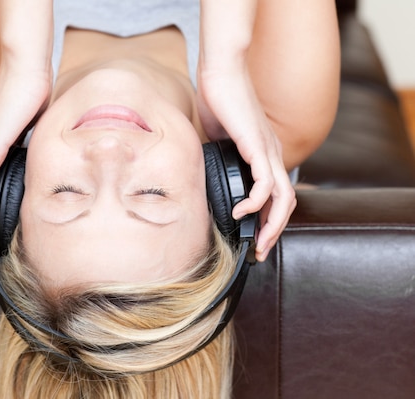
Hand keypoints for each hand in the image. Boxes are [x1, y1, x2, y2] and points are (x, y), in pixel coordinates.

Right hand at [197, 67, 295, 261]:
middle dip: (275, 232)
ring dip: (272, 226)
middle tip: (261, 252)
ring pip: (283, 198)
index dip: (270, 219)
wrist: (220, 72)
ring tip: (257, 242)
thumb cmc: (218, 100)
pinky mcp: (257, 146)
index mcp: (264, 154)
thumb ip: (219, 159)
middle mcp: (272, 154)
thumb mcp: (218, 140)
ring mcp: (267, 150)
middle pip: (288, 203)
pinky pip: (265, 183)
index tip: (256, 238)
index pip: (278, 194)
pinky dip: (255, 203)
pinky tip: (240, 212)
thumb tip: (205, 177)